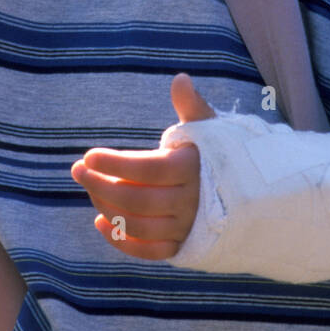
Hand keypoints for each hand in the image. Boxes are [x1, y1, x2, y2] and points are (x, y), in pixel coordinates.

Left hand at [70, 73, 214, 259]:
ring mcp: (187, 226)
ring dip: (107, 209)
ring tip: (91, 191)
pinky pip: (149, 251)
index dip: (114, 163)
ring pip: (139, 225)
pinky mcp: (183, 246)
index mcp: (192, 168)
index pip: (147, 169)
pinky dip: (122, 241)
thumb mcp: (208, 127)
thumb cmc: (219, 154)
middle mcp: (191, 201)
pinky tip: (101, 222)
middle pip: (137, 199)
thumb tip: (179, 79)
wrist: (251, 194)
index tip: (88, 155)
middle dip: (101, 185)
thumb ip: (191, 106)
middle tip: (78, 171)